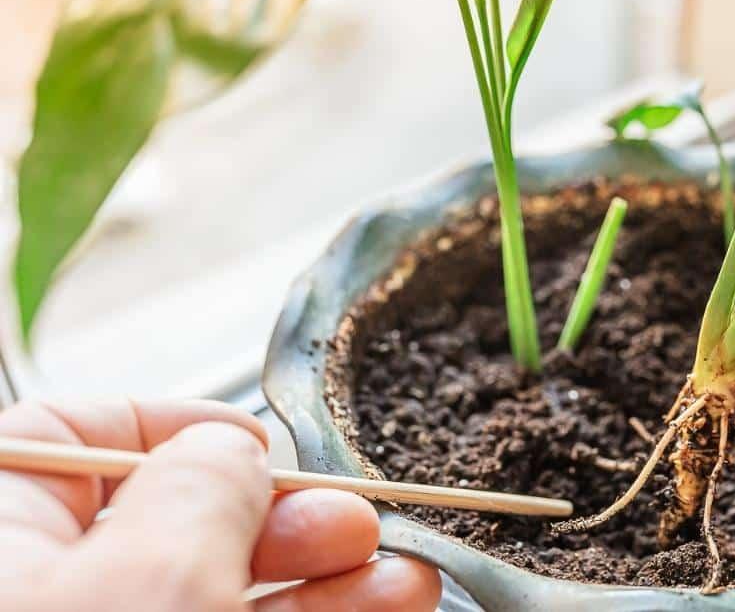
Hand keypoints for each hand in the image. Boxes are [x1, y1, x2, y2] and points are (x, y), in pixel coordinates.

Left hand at [0, 399, 440, 610]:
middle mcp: (43, 589)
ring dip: (326, 577)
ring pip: (221, 590)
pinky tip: (384, 607)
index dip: (172, 428)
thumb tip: (233, 450)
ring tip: (405, 574)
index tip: (257, 442)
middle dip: (284, 515)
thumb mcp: (148, 576)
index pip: (71, 438)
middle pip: (170, 523)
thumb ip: (199, 489)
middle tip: (358, 520)